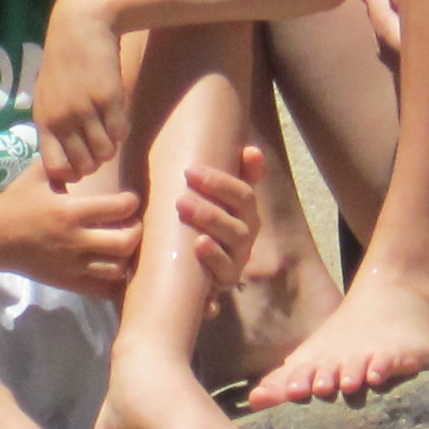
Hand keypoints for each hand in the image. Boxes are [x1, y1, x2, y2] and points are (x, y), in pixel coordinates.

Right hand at [0, 171, 146, 295]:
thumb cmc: (16, 202)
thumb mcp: (38, 174)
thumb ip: (64, 163)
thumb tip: (90, 153)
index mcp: (69, 211)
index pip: (118, 208)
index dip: (131, 201)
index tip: (129, 199)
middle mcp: (74, 241)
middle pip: (125, 242)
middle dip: (136, 230)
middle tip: (131, 223)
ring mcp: (72, 266)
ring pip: (117, 269)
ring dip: (126, 256)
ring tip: (122, 244)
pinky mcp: (68, 282)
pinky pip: (102, 290)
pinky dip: (114, 281)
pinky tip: (114, 266)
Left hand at [32, 0, 134, 183]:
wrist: (80, 26)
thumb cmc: (63, 63)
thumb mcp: (47, 96)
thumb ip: (53, 126)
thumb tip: (64, 162)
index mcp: (44, 120)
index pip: (56, 169)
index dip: (71, 174)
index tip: (79, 163)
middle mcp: (63, 119)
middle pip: (84, 166)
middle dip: (94, 162)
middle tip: (97, 145)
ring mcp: (86, 110)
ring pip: (106, 153)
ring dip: (109, 146)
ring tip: (107, 128)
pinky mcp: (109, 99)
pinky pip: (120, 133)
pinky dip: (121, 131)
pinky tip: (116, 116)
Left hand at [173, 143, 264, 294]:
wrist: (179, 275)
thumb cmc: (190, 228)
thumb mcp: (199, 201)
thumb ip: (213, 177)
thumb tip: (249, 149)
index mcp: (242, 209)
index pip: (244, 189)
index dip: (229, 176)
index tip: (192, 169)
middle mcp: (245, 231)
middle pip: (242, 207)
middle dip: (216, 189)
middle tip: (186, 178)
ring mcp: (238, 256)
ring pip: (235, 235)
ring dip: (210, 217)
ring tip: (183, 205)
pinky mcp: (226, 279)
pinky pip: (225, 269)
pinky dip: (214, 256)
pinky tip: (198, 244)